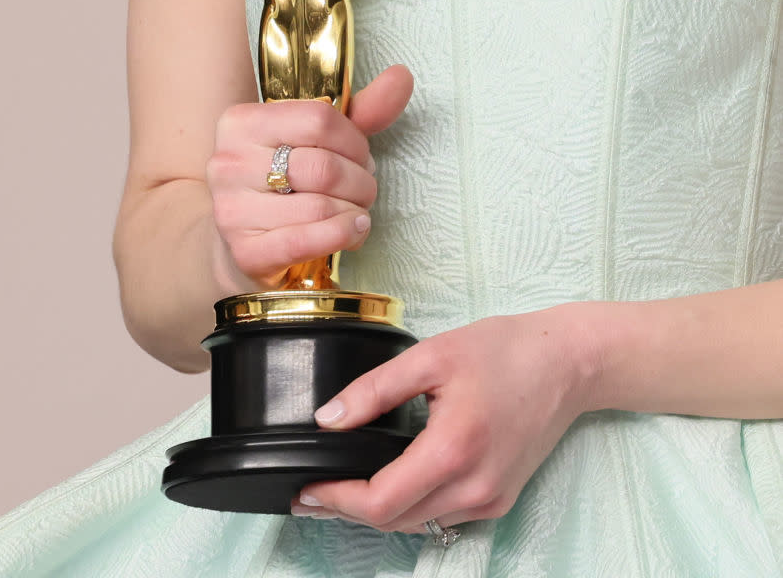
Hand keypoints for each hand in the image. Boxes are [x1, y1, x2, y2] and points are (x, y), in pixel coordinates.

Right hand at [207, 64, 412, 289]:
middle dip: (361, 182)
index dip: (355, 141)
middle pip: (324, 167)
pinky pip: (307, 240)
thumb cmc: (286, 183)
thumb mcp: (318, 141)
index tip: (361, 156)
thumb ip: (361, 111)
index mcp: (241, 122)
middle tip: (364, 189)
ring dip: (355, 212)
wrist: (244, 243)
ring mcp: (232, 209)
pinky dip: (343, 235)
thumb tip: (401, 76)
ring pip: (321, 207)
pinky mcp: (245, 251)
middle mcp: (229, 163)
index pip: (319, 120)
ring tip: (355, 212)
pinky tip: (353, 231)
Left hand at [291, 307, 599, 530]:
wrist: (569, 363)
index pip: (379, 502)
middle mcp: (474, 488)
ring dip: (377, 512)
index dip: (335, 500)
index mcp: (453, 451)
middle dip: (347, 510)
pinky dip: (410, 507)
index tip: (306, 489)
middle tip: (312, 491)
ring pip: (417, 524)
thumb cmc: (506, 351)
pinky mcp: (500, 499)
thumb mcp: (431, 356)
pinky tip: (391, 483)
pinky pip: (442, 516)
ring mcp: (490, 499)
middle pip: (394, 521)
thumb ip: (374, 390)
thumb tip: (327, 419)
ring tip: (342, 488)